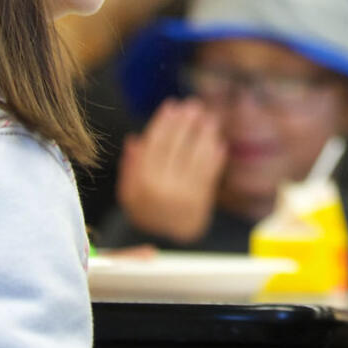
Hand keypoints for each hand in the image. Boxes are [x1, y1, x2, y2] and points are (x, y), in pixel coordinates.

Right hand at [116, 97, 226, 243]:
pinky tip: (218, 141)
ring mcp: (183, 192)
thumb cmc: (148, 211)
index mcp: (142, 181)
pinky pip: (209, 172)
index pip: (154, 144)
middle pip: (176, 146)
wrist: (168, 241)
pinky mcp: (201, 199)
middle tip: (193, 105)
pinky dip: (215, 156)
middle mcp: (162, 186)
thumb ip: (130, 167)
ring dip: (204, 134)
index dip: (164, 122)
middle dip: (185, 123)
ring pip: (195, 156)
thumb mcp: (129, 193)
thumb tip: (134, 139)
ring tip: (209, 118)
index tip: (172, 105)